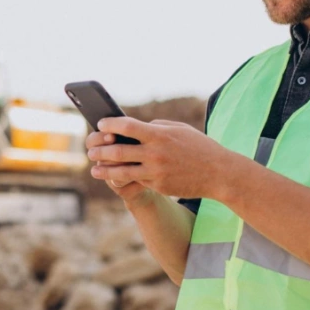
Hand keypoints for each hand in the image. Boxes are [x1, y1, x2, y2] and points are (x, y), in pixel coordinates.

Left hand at [88, 117, 233, 199]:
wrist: (219, 173)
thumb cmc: (199, 147)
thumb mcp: (179, 129)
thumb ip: (156, 127)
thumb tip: (135, 127)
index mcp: (159, 134)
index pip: (126, 126)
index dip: (110, 124)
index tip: (100, 124)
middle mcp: (155, 153)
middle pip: (118, 150)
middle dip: (100, 150)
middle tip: (90, 150)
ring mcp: (156, 172)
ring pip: (122, 171)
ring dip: (105, 170)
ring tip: (94, 169)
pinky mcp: (158, 186)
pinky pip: (138, 180)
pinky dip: (125, 178)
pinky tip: (115, 177)